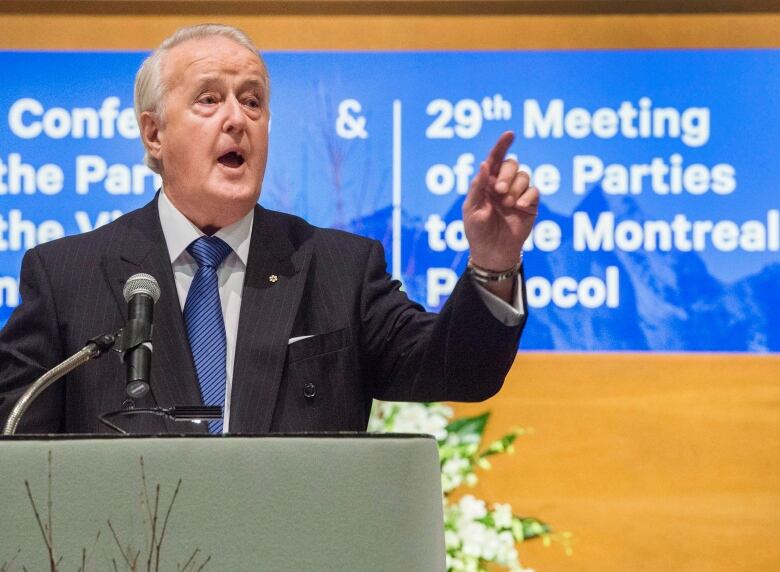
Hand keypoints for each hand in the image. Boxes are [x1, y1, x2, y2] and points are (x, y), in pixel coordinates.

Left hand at [463, 131, 538, 271]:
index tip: (510, 134)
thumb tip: (486, 164)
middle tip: (500, 191)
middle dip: (507, 174)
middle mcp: (503, 184)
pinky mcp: (530, 204)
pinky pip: (534, 190)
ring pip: (524, 175)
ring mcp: (517, 193)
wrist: (493, 252)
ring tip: (508, 203)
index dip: (502, 145)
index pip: (495, 159)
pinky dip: (527, 195)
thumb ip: (478, 186)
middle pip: (512, 164)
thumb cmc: (477, 231)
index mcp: (487, 183)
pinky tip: (520, 206)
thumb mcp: (471, 208)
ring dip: (515, 187)